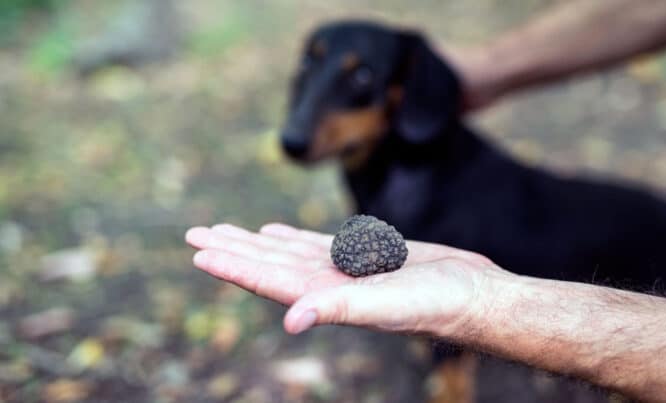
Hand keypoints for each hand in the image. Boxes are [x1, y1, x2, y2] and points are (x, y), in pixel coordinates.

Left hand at [185, 223, 505, 335]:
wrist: (471, 294)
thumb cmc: (435, 304)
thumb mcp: (385, 305)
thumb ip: (338, 308)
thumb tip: (292, 320)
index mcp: (325, 297)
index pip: (267, 280)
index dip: (232, 266)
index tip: (198, 251)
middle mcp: (326, 285)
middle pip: (267, 264)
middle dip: (231, 248)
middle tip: (194, 234)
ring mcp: (342, 270)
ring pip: (285, 252)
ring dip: (253, 242)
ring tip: (223, 230)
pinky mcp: (362, 256)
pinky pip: (314, 244)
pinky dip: (290, 237)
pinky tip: (274, 232)